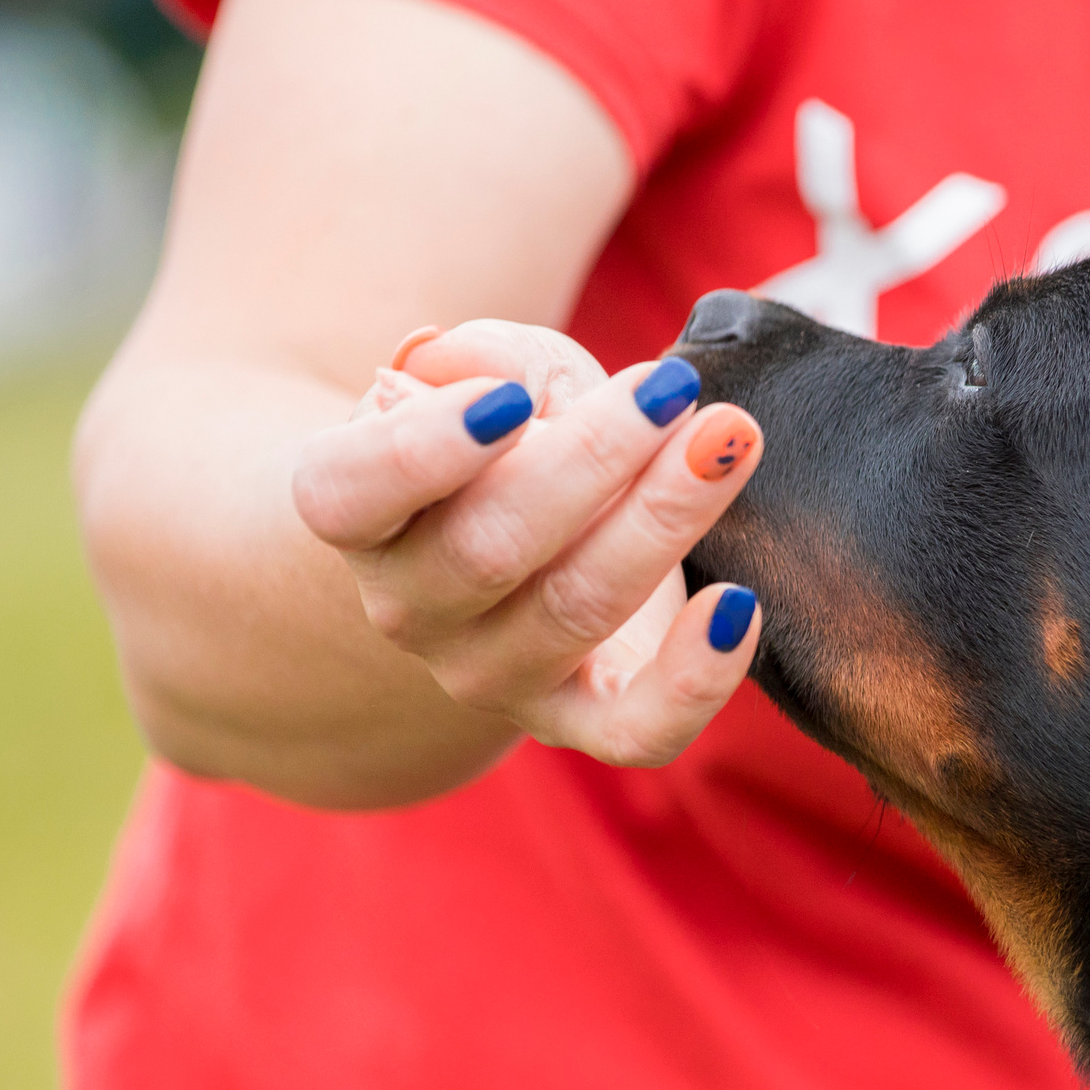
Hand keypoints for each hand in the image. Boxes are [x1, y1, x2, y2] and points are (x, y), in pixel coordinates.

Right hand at [291, 319, 764, 768]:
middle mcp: (409, 609)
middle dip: (592, 460)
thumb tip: (493, 374)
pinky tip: (739, 605)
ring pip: (576, 609)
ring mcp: (492, 675)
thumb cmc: (509, 440)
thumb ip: (488, 358)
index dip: (421, 450)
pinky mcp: (581, 722)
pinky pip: (638, 732)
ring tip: (726, 441)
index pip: (350, 492)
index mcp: (357, 514)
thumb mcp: (496, 375)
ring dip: (661, 521)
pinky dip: (695, 678)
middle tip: (672, 389)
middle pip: (492, 545)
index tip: (508, 398)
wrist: (528, 537)